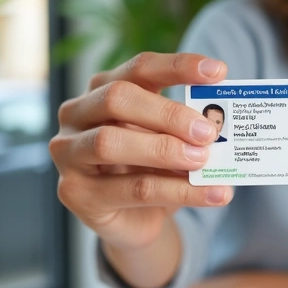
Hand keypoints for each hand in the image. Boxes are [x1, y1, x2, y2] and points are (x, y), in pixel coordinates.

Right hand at [49, 52, 233, 251]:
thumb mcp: (171, 140)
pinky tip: (213, 194)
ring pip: (111, 142)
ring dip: (164, 150)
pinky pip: (131, 189)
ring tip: (204, 160)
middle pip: (117, 98)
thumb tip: (219, 121)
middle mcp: (76, 114)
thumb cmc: (152, 168)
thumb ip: (187, 127)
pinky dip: (178, 191)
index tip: (218, 72)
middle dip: (167, 113)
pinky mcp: (75, 193)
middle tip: (207, 131)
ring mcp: (68, 153)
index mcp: (102, 89)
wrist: (135, 221)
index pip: (139, 68)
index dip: (177, 66)